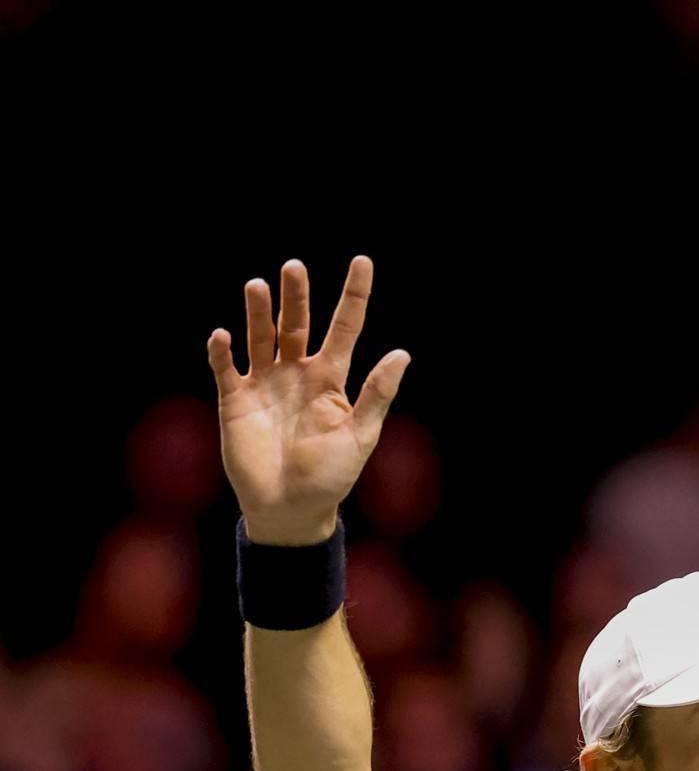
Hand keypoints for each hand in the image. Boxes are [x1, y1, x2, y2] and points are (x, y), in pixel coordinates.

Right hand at [208, 256, 409, 544]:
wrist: (290, 509)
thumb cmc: (330, 476)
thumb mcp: (359, 435)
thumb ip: (377, 394)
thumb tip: (403, 354)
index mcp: (332, 379)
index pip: (345, 328)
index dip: (353, 295)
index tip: (362, 261)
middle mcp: (297, 374)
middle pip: (296, 324)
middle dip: (295, 295)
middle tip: (294, 267)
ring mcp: (265, 384)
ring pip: (261, 337)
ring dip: (258, 313)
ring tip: (257, 286)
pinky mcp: (235, 400)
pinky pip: (226, 368)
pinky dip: (223, 351)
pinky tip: (224, 335)